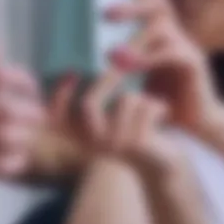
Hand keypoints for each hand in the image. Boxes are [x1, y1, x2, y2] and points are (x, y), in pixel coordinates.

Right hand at [0, 43, 44, 192]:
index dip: (22, 79)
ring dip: (26, 138)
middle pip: (7, 110)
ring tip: (28, 139)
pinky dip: (16, 161)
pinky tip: (17, 158)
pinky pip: (1, 165)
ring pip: (7, 138)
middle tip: (38, 118)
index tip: (31, 89)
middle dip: (32, 114)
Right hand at [45, 73, 177, 181]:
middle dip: (108, 79)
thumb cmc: (139, 130)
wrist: (165, 160)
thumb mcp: (116, 113)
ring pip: (126, 99)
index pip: (58, 118)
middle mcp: (95, 144)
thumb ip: (101, 93)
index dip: (59, 97)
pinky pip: (146, 107)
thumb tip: (90, 63)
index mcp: (85, 138)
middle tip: (123, 67)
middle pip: (88, 103)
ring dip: (143, 96)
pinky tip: (163, 112)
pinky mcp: (136, 145)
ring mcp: (114, 146)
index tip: (71, 75)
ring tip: (151, 104)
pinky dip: (158, 104)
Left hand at [104, 0, 213, 129]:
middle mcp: (178, 35)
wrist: (198, 122)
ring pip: (162, 29)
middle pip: (159, 6)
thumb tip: (96, 51)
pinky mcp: (194, 65)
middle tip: (105, 12)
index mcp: (166, 34)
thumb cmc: (165, 100)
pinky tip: (129, 65)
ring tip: (110, 51)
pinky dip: (148, 58)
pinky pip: (171, 53)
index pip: (155, 1)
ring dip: (134, 37)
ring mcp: (188, 47)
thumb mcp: (142, 77)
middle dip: (133, 4)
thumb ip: (126, 61)